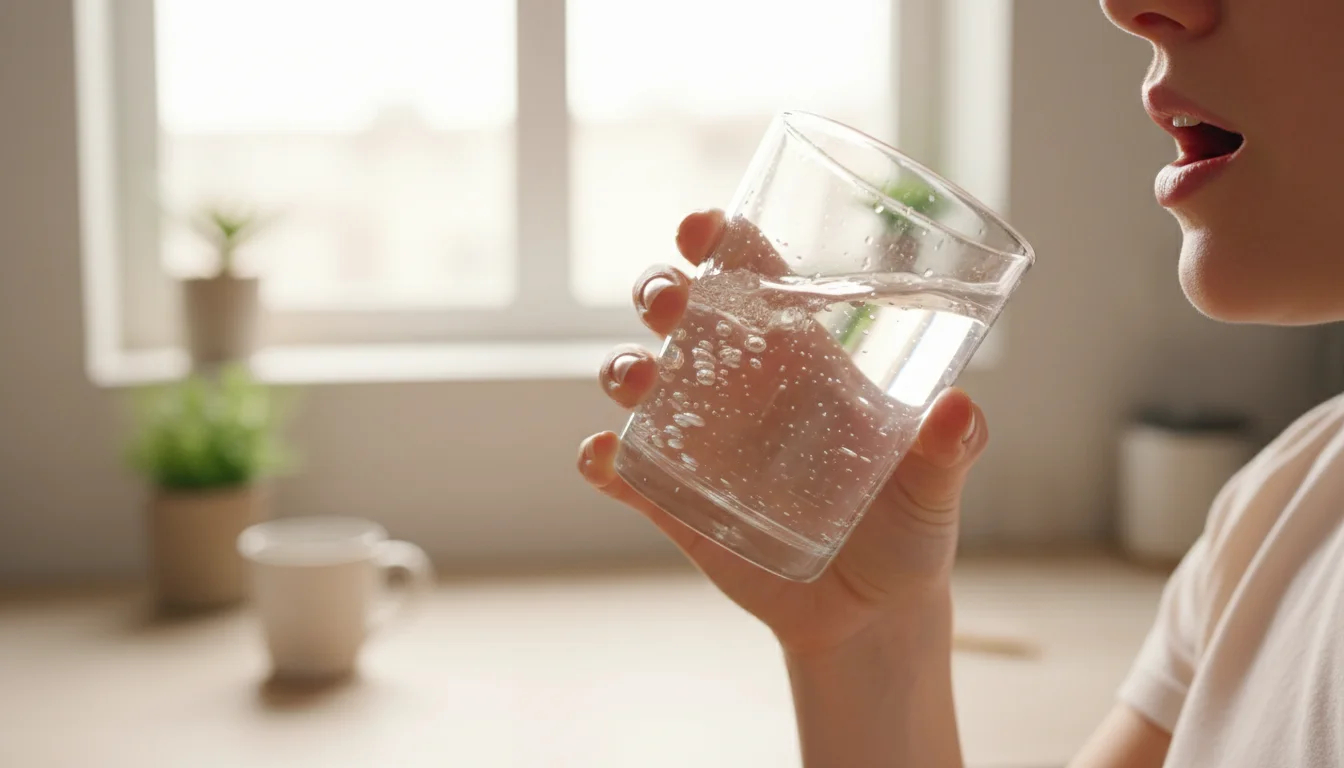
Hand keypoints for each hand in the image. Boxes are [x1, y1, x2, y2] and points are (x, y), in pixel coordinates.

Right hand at [577, 209, 988, 655]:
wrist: (871, 615)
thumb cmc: (908, 530)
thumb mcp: (935, 486)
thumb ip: (948, 449)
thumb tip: (958, 409)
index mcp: (802, 361)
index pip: (755, 278)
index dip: (721, 241)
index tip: (702, 227)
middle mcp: (744, 389)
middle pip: (683, 315)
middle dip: (661, 292)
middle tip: (668, 301)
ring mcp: (704, 443)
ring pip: (642, 382)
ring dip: (623, 367)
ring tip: (635, 379)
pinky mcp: (677, 503)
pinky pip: (624, 471)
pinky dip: (603, 459)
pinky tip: (605, 457)